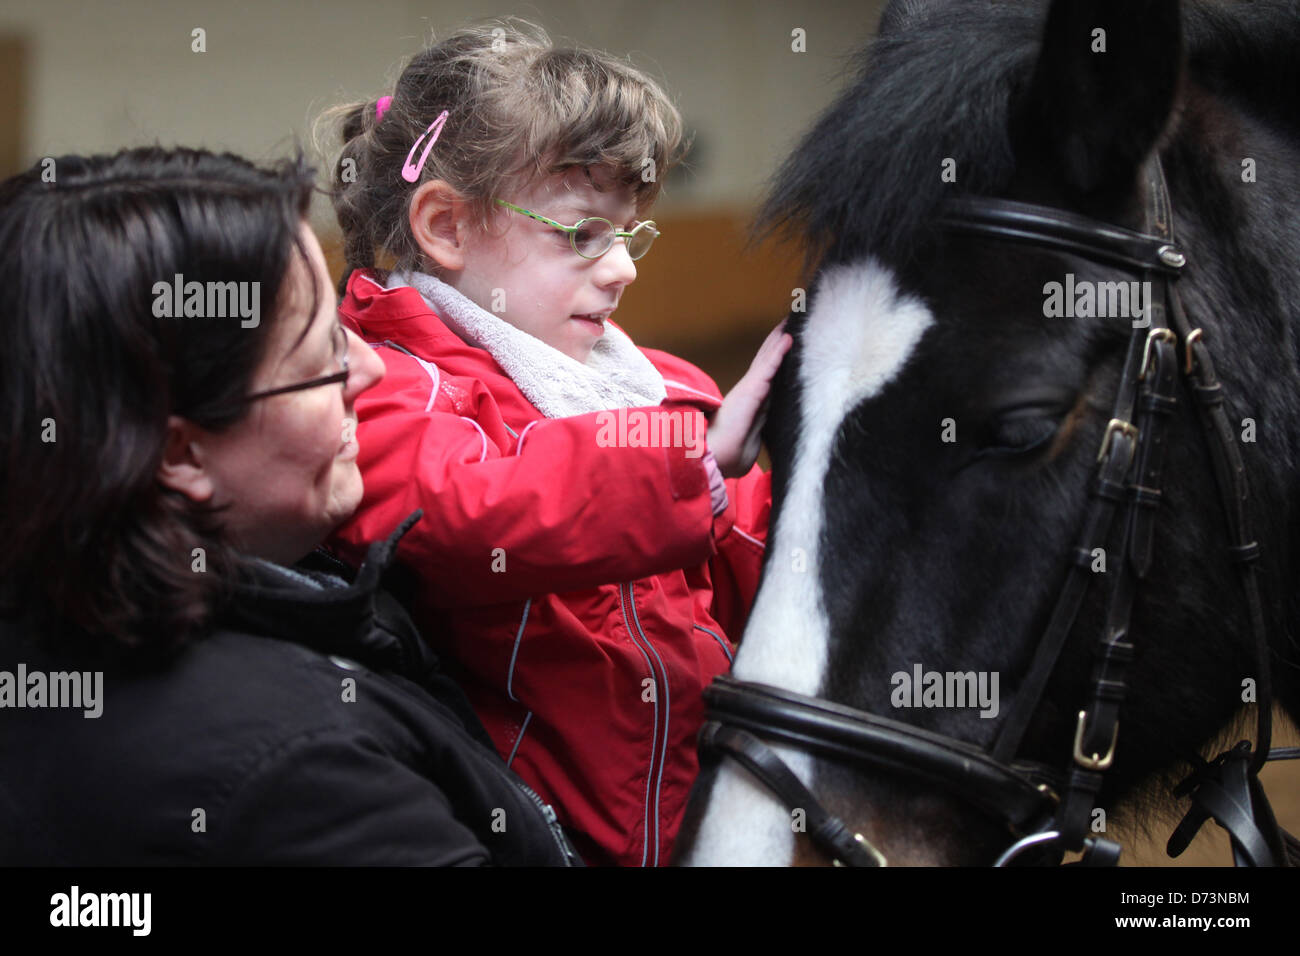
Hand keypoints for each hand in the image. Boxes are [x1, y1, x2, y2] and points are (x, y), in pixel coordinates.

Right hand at [707, 320, 792, 477]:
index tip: (786, 343)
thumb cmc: (728, 453)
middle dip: (777, 343)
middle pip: (767, 361)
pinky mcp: (752, 390)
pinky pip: (769, 366)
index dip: (775, 359)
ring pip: (768, 358)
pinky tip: (788, 336)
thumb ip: (760, 428)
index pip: (767, 376)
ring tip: (791, 320)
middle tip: (789, 322)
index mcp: (751, 403)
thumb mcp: (751, 440)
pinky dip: (779, 351)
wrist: (714, 457)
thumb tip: (766, 425)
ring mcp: (751, 389)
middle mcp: (751, 391)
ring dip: (779, 339)